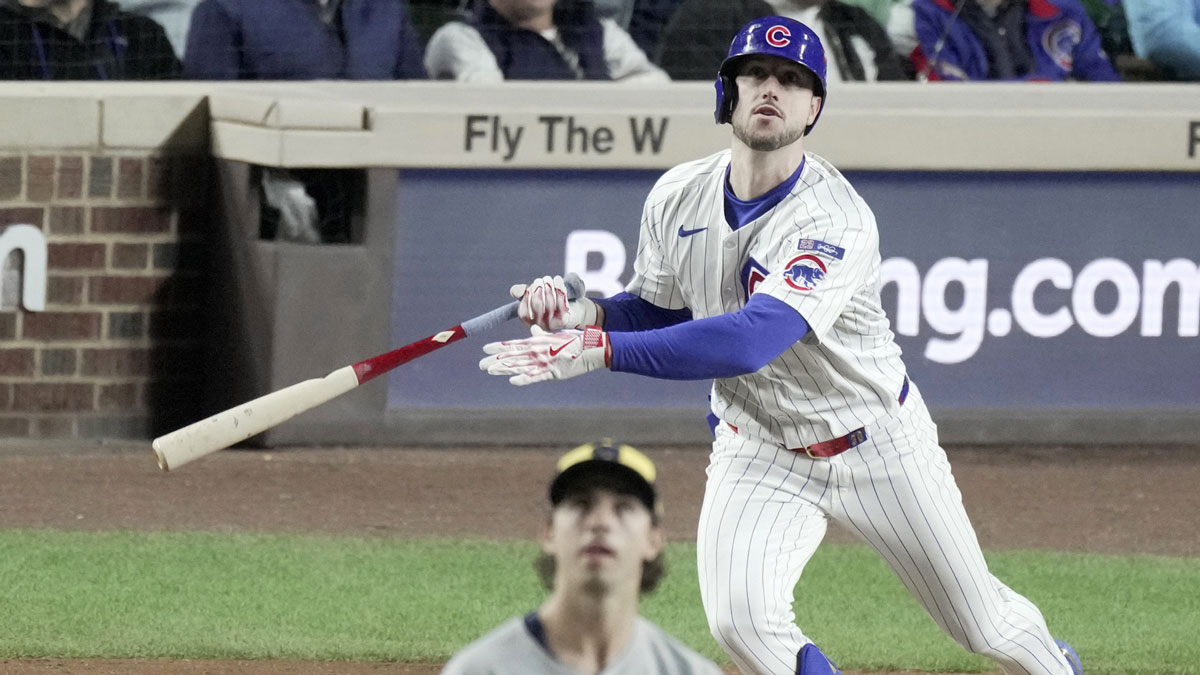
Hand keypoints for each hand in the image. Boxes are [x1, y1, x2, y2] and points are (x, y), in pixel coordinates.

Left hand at [479, 326, 608, 385]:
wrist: (591, 348)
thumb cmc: (573, 341)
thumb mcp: (555, 335)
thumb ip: (542, 334)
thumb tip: (532, 328)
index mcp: (537, 342)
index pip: (513, 344)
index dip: (498, 346)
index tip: (485, 348)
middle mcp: (537, 351)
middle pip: (513, 356)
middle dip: (496, 360)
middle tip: (480, 364)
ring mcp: (544, 362)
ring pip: (520, 366)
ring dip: (504, 368)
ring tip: (490, 370)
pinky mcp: (553, 372)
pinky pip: (536, 377)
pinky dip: (524, 379)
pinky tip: (512, 381)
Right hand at [510, 274, 597, 329]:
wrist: (574, 313)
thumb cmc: (552, 304)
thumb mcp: (538, 298)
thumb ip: (525, 294)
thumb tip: (515, 291)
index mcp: (530, 323)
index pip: (523, 312)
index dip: (526, 297)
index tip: (531, 287)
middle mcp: (540, 327)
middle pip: (537, 304)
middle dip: (538, 287)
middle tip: (541, 280)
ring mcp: (553, 324)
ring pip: (549, 301)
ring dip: (549, 285)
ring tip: (550, 279)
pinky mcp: (565, 319)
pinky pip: (561, 301)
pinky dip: (559, 287)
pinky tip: (558, 279)